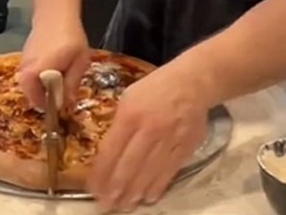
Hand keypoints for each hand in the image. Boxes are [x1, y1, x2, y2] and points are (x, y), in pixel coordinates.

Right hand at [18, 19, 90, 108]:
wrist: (55, 13)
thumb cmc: (70, 38)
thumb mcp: (79, 63)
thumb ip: (71, 85)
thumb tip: (67, 104)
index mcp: (38, 74)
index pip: (39, 102)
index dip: (51, 107)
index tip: (63, 104)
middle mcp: (26, 71)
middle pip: (32, 95)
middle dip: (45, 98)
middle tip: (62, 93)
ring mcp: (23, 64)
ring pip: (30, 85)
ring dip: (42, 87)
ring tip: (60, 79)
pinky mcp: (24, 57)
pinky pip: (30, 75)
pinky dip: (39, 77)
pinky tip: (54, 68)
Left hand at [87, 64, 209, 211]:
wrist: (192, 83)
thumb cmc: (155, 88)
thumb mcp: (128, 98)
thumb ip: (118, 124)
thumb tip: (108, 151)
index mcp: (130, 115)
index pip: (111, 150)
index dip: (101, 173)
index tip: (92, 188)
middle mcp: (149, 129)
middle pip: (129, 166)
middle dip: (115, 190)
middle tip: (106, 205)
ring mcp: (169, 140)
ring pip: (148, 173)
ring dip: (134, 193)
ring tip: (123, 206)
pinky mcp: (185, 148)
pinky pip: (169, 173)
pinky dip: (157, 187)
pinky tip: (147, 197)